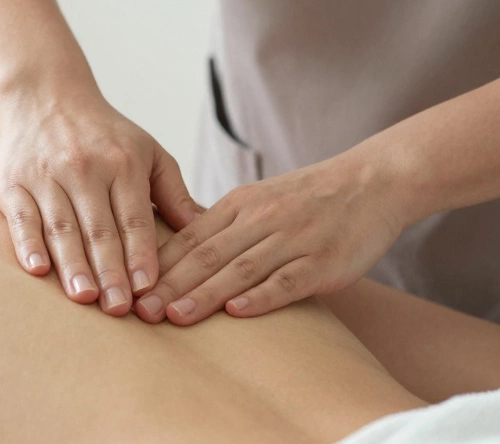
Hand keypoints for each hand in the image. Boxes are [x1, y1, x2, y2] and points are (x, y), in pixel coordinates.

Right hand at [0, 92, 199, 315]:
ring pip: (62, 227)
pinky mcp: (13, 182)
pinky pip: (22, 218)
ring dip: (74, 265)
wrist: (46, 96)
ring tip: (85, 298)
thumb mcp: (148, 151)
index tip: (148, 288)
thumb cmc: (104, 134)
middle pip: (99, 228)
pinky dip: (28, 245)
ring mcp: (46, 176)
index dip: (140, 254)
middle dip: (111, 271)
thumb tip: (203, 227)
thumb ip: (173, 191)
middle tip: (119, 309)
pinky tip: (39, 271)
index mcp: (122, 163)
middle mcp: (84, 169)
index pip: (134, 217)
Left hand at [133, 156, 406, 325]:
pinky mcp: (322, 262)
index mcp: (240, 204)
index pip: (189, 237)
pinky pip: (286, 281)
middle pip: (207, 255)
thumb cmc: (309, 198)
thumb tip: (176, 257)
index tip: (128, 288)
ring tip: (173, 316)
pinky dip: (260, 297)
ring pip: (240, 269)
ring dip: (204, 294)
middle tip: (138, 311)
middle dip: (169, 284)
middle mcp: (262, 219)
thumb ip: (223, 227)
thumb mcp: (260, 200)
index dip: (157, 265)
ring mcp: (293, 240)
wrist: (372, 183)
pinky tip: (237, 312)